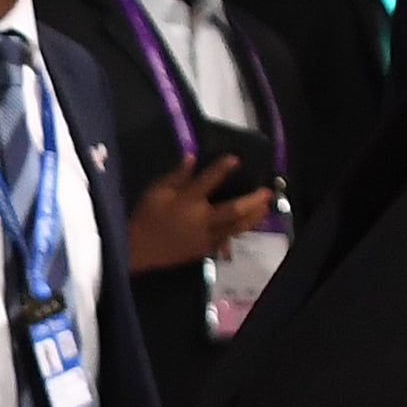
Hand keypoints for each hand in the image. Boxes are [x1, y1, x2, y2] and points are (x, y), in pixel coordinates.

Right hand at [125, 152, 272, 271]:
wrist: (139, 250)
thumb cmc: (146, 217)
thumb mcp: (156, 192)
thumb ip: (176, 176)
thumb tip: (191, 157)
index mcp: (187, 202)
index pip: (208, 182)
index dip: (222, 169)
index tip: (235, 159)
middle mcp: (201, 219)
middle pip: (232, 210)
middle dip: (252, 201)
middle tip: (266, 192)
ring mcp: (206, 236)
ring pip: (235, 227)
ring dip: (253, 217)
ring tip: (265, 207)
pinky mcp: (206, 248)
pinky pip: (227, 238)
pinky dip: (240, 229)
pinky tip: (250, 223)